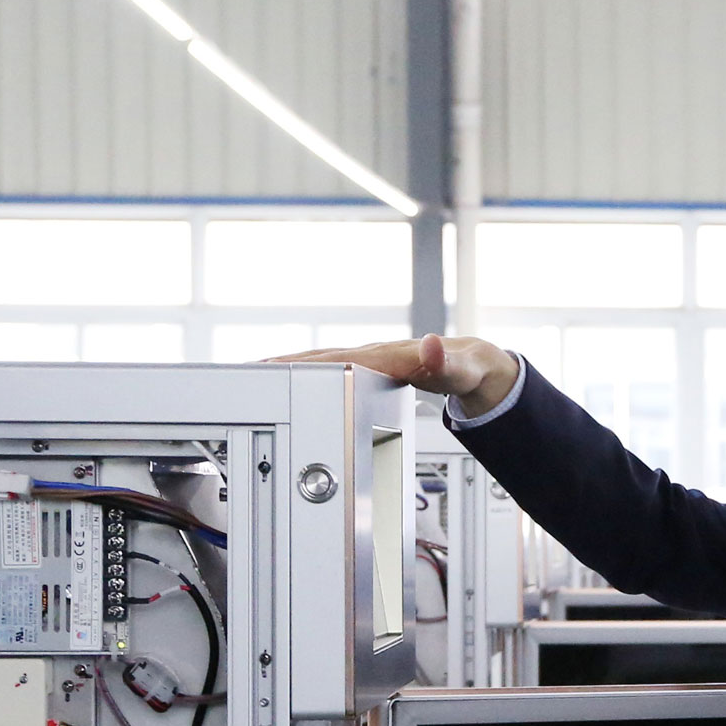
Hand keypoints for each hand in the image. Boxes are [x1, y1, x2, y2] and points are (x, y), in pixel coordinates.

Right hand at [272, 332, 519, 417]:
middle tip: (248, 373)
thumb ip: (446, 362)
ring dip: (291, 368)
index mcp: (389, 357)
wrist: (476, 365)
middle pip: (323, 359)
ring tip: (255, 376)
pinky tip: (291, 380)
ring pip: (324, 362)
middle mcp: (376, 354)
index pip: (341, 360)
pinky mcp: (370, 368)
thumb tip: (432, 345)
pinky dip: (309, 372)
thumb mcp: (462, 371)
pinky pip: (333, 369)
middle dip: (286, 365)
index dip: (309, 365)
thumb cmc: (468, 368)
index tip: (277, 367)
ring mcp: (371, 360)